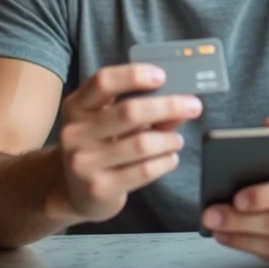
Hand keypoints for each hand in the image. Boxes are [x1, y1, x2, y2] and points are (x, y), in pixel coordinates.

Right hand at [49, 64, 202, 224]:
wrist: (76, 192)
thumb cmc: (101, 147)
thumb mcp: (111, 123)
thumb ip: (142, 110)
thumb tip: (181, 102)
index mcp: (77, 107)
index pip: (103, 81)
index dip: (134, 75)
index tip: (162, 76)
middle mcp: (75, 133)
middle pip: (129, 111)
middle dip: (168, 106)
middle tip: (193, 106)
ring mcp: (84, 162)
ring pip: (142, 143)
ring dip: (169, 139)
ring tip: (177, 140)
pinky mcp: (99, 188)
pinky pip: (144, 170)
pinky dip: (165, 161)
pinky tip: (170, 158)